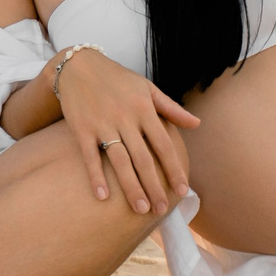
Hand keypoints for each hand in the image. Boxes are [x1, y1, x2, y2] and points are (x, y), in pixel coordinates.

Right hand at [55, 48, 199, 214]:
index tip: (182, 190)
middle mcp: (125, 118)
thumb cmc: (117, 79)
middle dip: (154, 186)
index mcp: (144, 109)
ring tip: (141, 208)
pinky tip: (103, 196)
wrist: (78, 66)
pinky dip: (96, 176)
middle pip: (143, 158)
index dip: (174, 168)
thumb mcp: (147, 88)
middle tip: (161, 209)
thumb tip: (197, 124)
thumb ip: (171, 109)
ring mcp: (102, 125)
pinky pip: (90, 156)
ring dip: (131, 187)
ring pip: (120, 161)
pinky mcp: (82, 129)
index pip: (164, 144)